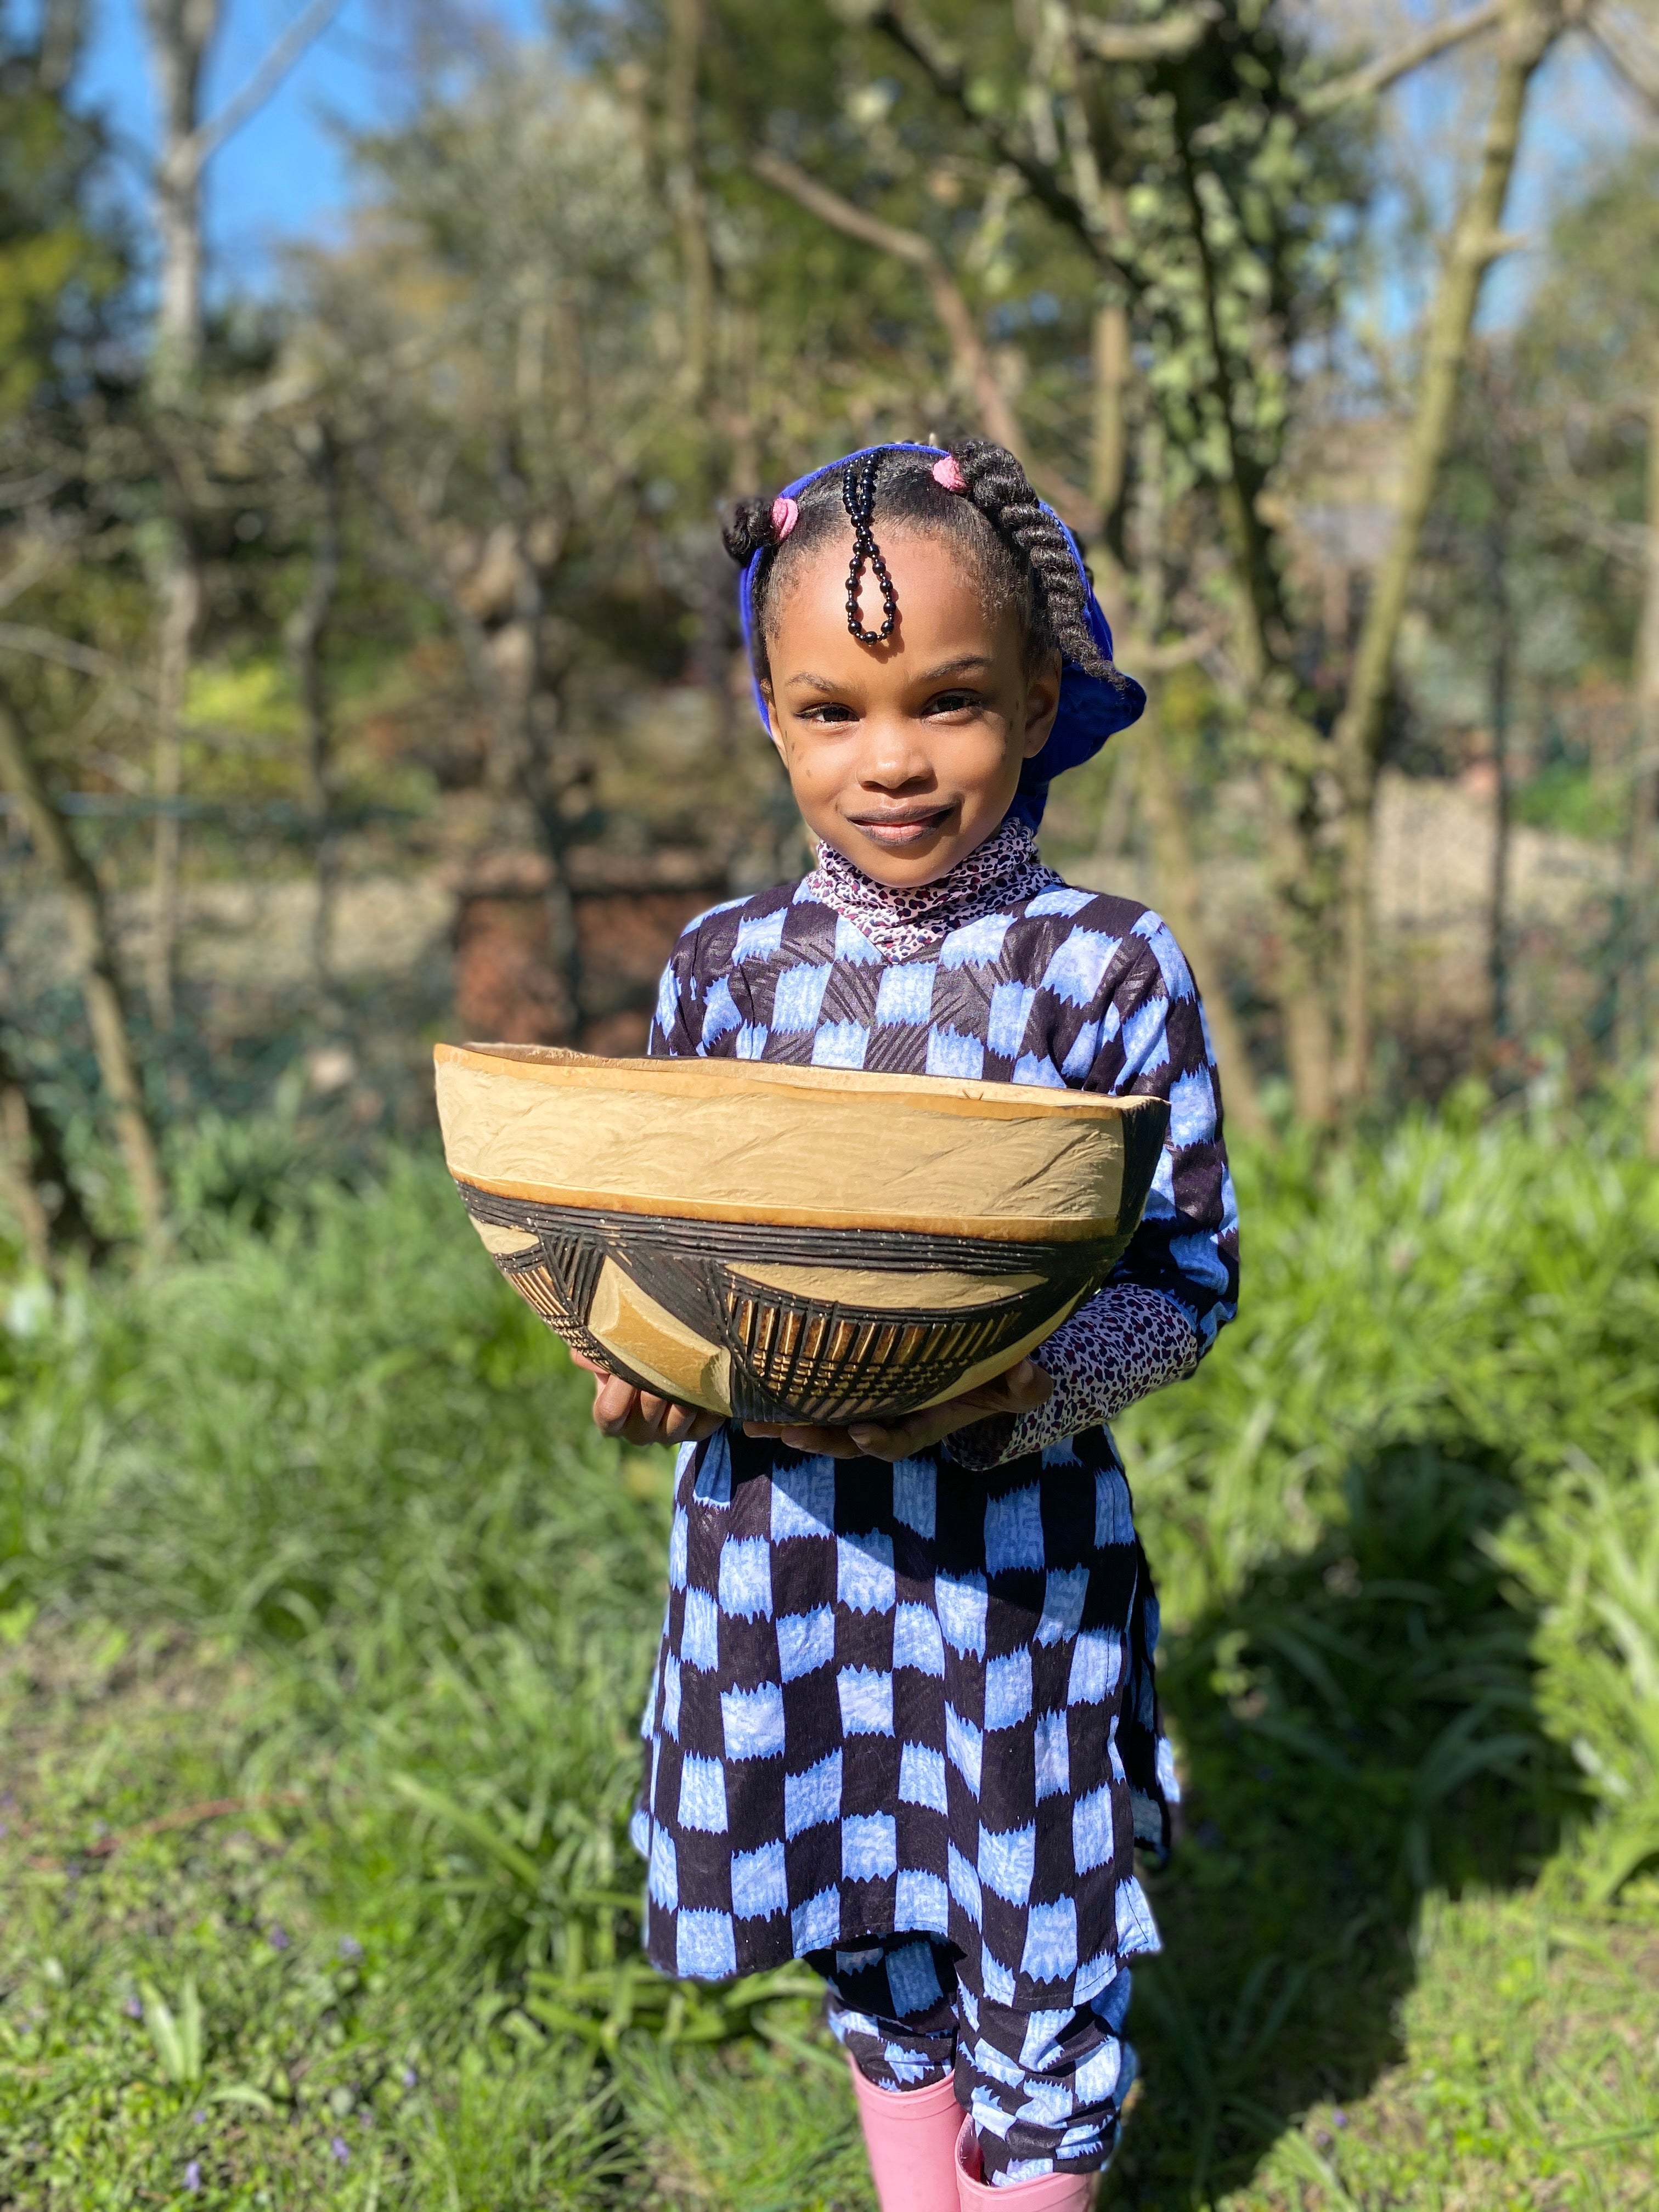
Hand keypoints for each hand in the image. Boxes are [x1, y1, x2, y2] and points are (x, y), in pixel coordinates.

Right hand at [570, 1349, 724, 1448]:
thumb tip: (585, 1352)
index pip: (609, 1412)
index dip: (618, 1387)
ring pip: (679, 1415)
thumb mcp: (606, 1351)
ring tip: (690, 1361)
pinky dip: (709, 1399)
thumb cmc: (628, 1356)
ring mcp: (670, 1435)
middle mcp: (639, 1433)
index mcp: (612, 1419)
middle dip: (655, 1382)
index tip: (629, 1361)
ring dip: (685, 1387)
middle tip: (666, 1353)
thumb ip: (592, 1351)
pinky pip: (706, 1421)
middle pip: (647, 1412)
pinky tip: (710, 1380)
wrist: (665, 1361)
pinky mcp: (698, 1432)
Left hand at [741, 1356, 1052, 1462]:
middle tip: (786, 1434)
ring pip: (823, 1419)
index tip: (862, 1433)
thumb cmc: (996, 1368)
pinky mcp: (846, 1381)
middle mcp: (891, 1416)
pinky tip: (747, 1388)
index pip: (901, 1439)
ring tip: (751, 1424)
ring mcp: (866, 1402)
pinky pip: (813, 1393)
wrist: (979, 1356)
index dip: (882, 1440)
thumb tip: (1031, 1375)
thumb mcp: (1016, 1379)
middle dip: (817, 1438)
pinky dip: (783, 1394)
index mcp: (925, 1420)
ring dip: (788, 1423)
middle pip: (848, 1438)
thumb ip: (1024, 1384)